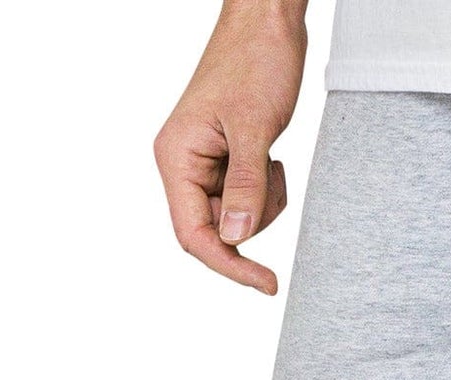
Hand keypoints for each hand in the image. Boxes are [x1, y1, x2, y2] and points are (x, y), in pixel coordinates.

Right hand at [153, 0, 308, 293]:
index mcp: (176, 156)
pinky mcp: (227, 159)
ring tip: (272, 161)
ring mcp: (205, 163)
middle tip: (274, 178)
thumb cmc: (255, 60)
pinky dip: (267, 190)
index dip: (229, 264)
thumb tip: (237, 237)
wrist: (268, 23)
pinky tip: (272, 157)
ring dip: (264, 204)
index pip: (193, 234)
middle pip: (218, 230)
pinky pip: (247, 198)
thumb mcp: (256, 129)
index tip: (266, 282)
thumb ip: (246, 186)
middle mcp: (184, 163)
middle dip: (253, 219)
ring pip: (237, 218)